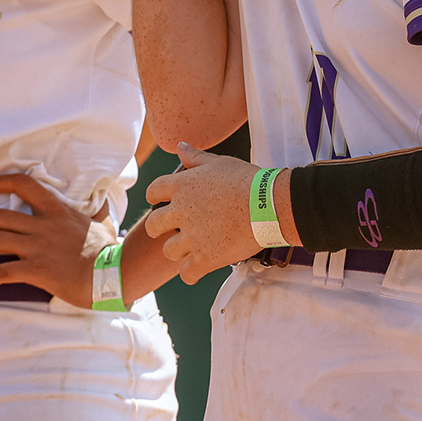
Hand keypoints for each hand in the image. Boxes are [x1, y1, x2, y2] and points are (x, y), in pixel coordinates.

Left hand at [0, 172, 112, 306]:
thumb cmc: (110, 251)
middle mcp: (41, 224)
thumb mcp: (103, 224)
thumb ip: (96, 214)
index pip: (23, 185)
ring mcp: (37, 246)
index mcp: (55, 210)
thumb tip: (101, 207)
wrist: (113, 274)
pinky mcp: (36, 269)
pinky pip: (2, 271)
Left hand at [144, 142, 264, 283]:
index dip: (155, 197)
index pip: (153, 191)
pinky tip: (198, 268)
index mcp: (181, 186)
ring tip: (190, 248)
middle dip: (159, 227)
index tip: (161, 201)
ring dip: (177, 250)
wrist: (269, 205)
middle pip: (153, 225)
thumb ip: (195, 158)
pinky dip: (191, 273)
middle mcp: (181, 212)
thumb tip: (180, 147)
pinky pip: (187, 273)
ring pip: (169, 250)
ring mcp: (192, 237)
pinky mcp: (206, 258)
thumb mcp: (219, 163)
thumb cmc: (247, 180)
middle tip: (171, 229)